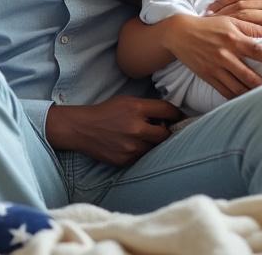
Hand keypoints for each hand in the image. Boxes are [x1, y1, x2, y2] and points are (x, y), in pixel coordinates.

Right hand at [45, 96, 182, 165]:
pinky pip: (143, 158)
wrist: (82, 129)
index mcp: (136, 108)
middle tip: (163, 129)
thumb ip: (148, 107)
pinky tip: (132, 145)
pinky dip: (142, 152)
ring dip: (154, 144)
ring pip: (155, 148)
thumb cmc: (106, 112)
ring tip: (144, 138)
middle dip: (166, 131)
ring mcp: (131, 146)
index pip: (168, 110)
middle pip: (166, 133)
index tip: (179, 117)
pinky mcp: (126, 160)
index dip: (177, 114)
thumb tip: (170, 116)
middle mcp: (136, 128)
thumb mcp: (126, 101)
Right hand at [161, 14, 261, 99]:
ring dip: (252, 94)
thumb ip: (252, 27)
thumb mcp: (230, 20)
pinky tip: (248, 101)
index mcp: (232, 39)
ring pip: (237, 87)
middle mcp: (225, 55)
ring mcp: (215, 68)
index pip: (256, 50)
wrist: (180, 34)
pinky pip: (225, 92)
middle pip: (248, 74)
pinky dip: (237, 98)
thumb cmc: (209, 26)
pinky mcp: (208, 77)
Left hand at [206, 0, 261, 33]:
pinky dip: (235, 30)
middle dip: (220, 10)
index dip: (222, 0)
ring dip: (224, 19)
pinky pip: (249, 28)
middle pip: (238, 3)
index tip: (209, 8)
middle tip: (206, 17)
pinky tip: (225, 35)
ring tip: (212, 25)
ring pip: (241, 14)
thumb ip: (250, 1)